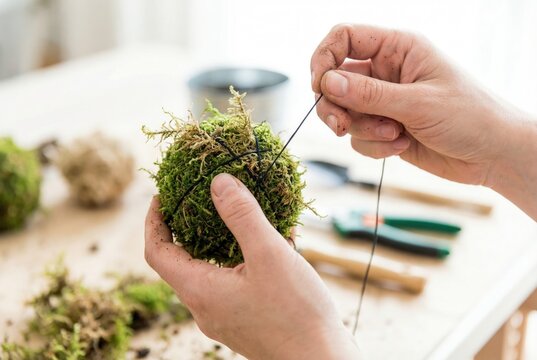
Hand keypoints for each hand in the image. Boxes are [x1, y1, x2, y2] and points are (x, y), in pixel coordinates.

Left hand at [144, 173, 359, 359]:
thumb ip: (242, 216)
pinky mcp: (243, 320)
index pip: (157, 252)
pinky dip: (238, 259)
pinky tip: (267, 244)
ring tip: (234, 217)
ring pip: (208, 271)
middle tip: (198, 201)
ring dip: (214, 242)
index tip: (163, 196)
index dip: (154, 221)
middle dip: (185, 228)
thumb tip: (218, 182)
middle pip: (180, 262)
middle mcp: (205, 307)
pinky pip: (230, 282)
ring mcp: (224, 316)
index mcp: (199, 291)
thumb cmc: (296, 312)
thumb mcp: (269, 255)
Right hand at [311, 23, 518, 185]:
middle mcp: (386, 72)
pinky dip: (374, 146)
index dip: (324, 59)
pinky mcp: (384, 128)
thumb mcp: (418, 103)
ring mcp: (384, 102)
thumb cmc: (470, 117)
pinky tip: (401, 146)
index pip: (344, 38)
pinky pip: (358, 137)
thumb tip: (327, 83)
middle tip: (340, 126)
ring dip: (363, 130)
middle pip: (336, 80)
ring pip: (345, 113)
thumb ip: (369, 94)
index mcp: (398, 48)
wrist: (493, 155)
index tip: (319, 87)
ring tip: (393, 136)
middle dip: (335, 106)